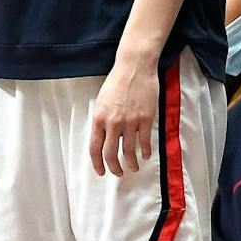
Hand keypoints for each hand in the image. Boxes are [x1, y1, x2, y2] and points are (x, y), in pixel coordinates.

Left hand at [90, 60, 156, 177]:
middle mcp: (112, 122)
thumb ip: (102, 121)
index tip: (101, 171)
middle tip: (118, 173)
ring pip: (128, 151)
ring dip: (131, 163)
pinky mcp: (145, 118)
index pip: (94, 148)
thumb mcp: (101, 102)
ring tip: (133, 167)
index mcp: (99, 118)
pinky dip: (145, 151)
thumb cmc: (117, 82)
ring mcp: (130, 121)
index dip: (97, 163)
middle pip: (110, 154)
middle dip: (114, 168)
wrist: (134, 67)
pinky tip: (146, 155)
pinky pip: (144, 141)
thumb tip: (104, 138)